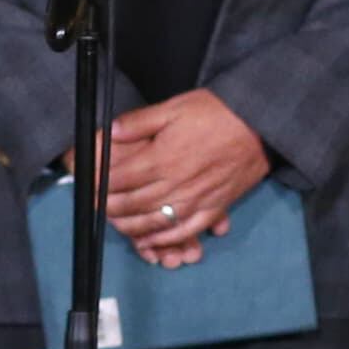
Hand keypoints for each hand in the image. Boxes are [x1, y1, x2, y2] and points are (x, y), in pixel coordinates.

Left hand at [99, 90, 270, 270]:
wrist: (259, 124)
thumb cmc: (217, 113)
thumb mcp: (174, 107)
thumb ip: (140, 122)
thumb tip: (112, 131)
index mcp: (162, 158)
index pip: (120, 179)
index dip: (100, 185)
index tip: (89, 186)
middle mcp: (176, 184)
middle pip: (132, 204)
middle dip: (110, 208)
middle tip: (96, 207)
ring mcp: (195, 200)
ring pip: (154, 222)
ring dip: (130, 227)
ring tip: (116, 223)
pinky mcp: (213, 208)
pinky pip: (184, 232)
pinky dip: (164, 240)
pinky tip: (151, 241)